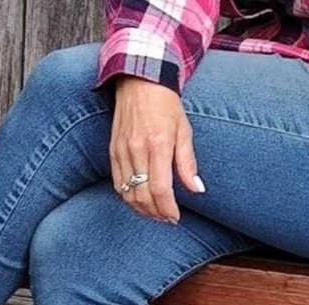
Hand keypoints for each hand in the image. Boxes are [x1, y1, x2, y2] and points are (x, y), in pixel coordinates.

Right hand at [111, 77, 204, 222]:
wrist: (140, 81)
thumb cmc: (166, 105)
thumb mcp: (184, 131)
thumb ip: (188, 163)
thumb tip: (196, 189)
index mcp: (158, 145)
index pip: (161, 189)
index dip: (168, 209)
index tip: (175, 217)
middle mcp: (137, 150)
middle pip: (143, 195)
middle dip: (156, 213)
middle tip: (167, 219)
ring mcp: (122, 151)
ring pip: (127, 192)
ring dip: (141, 209)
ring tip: (155, 213)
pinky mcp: (112, 150)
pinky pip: (117, 183)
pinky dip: (127, 196)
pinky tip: (139, 200)